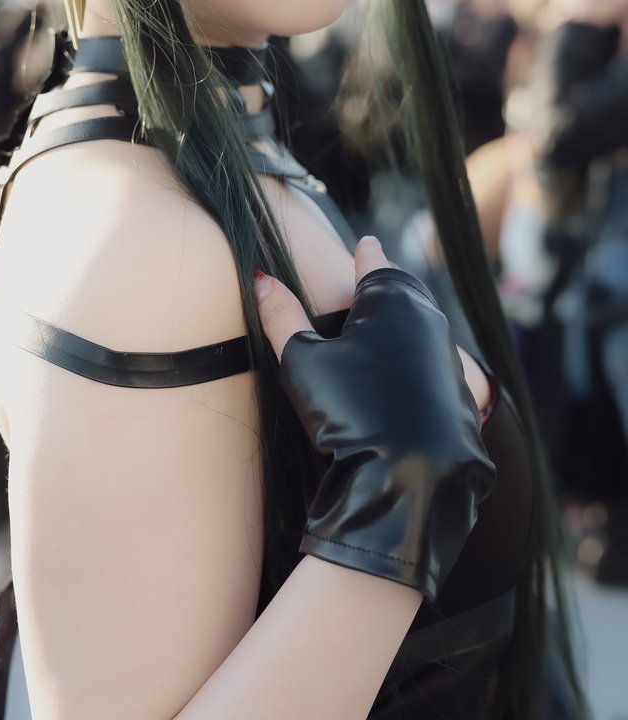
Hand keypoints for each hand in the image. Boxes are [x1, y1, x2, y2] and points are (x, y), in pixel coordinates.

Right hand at [254, 237, 495, 601]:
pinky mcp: (460, 391)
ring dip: (406, 321)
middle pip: (405, 290)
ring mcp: (449, 355)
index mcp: (391, 299)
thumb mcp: (302, 361)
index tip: (365, 245)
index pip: (375, 264)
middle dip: (388, 283)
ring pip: (425, 325)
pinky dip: (419, 359)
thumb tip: (261, 277)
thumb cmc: (350, 410)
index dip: (366, 256)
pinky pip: (437, 362)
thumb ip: (281, 316)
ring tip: (386, 324)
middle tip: (374, 275)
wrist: (412, 476)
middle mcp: (428, 318)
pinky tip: (405, 377)